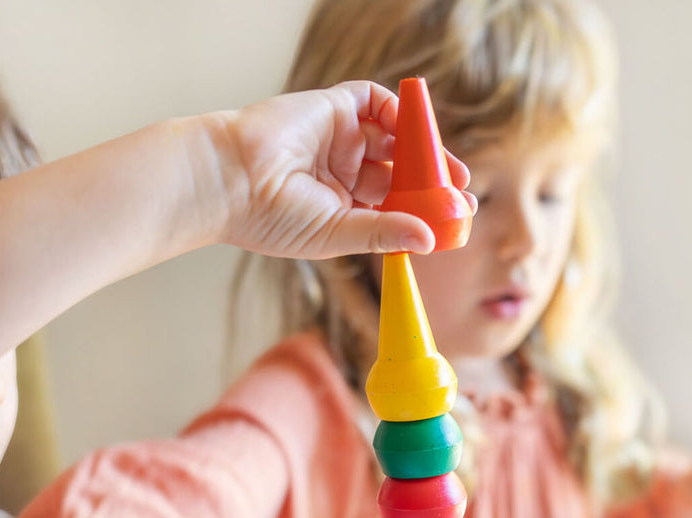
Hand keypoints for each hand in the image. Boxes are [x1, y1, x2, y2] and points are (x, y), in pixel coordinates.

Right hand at [200, 80, 475, 258]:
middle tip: (462, 193)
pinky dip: (400, 112)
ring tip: (449, 171)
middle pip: (401, 173)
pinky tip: (418, 132)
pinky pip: (375, 103)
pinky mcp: (334, 109)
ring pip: (395, 140)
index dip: (424, 211)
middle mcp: (343, 174)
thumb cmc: (272, 218)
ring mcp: (340, 140)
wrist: (230, 181)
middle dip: (432, 182)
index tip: (454, 219)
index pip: (394, 207)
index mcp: (341, 208)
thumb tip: (429, 241)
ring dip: (425, 151)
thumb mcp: (338, 234)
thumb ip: (384, 232)